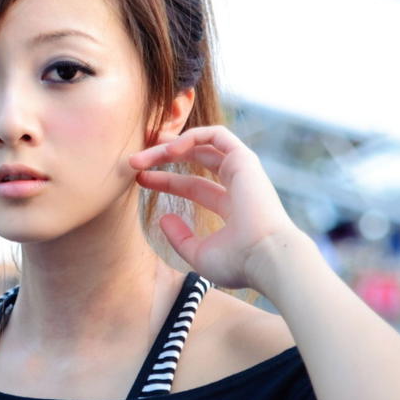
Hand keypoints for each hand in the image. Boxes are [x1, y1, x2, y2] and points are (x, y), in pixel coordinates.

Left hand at [128, 125, 304, 293]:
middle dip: (162, 156)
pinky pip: (216, 136)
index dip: (164, 179)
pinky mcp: (245, 160)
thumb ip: (180, 237)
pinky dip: (191, 137)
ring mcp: (242, 171)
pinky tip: (168, 150)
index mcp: (230, 207)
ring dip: (171, 145)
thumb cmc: (237, 263)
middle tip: (133, 160)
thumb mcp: (198, 254)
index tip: (139, 178)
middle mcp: (237, 185)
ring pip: (202, 144)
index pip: (192, 185)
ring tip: (143, 155)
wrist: (266, 259)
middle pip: (194, 159)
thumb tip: (163, 218)